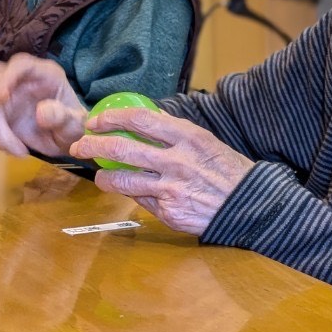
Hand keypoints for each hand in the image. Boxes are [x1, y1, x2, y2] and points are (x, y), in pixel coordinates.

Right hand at [0, 54, 86, 157]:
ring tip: (16, 149)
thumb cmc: (73, 127)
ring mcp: (9, 94)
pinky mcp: (0, 110)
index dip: (7, 77)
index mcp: (45, 74)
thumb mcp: (75, 126)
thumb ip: (63, 118)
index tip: (0, 97)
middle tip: (2, 135)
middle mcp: (23, 79)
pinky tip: (15, 148)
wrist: (65, 140)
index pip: (21, 64)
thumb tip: (41, 113)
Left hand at [69, 108, 252, 236]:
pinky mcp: (170, 212)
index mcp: (187, 137)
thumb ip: (174, 132)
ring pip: (123, 181)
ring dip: (103, 178)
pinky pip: (140, 201)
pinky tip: (127, 192)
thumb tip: (143, 120)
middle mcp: (177, 161)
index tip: (95, 120)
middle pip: (122, 150)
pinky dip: (131, 195)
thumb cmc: (226, 170)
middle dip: (93, 146)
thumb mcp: (205, 141)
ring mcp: (171, 189)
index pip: (139, 120)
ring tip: (98, 176)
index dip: (111, 118)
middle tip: (80, 146)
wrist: (251, 206)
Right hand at [76, 254, 250, 331]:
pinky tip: (122, 278)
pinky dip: (123, 286)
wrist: (256, 272)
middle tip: (86, 325)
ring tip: (102, 291)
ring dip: (107, 304)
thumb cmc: (234, 301)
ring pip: (127, 312)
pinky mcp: (174, 284)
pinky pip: (138, 288)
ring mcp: (178, 310)